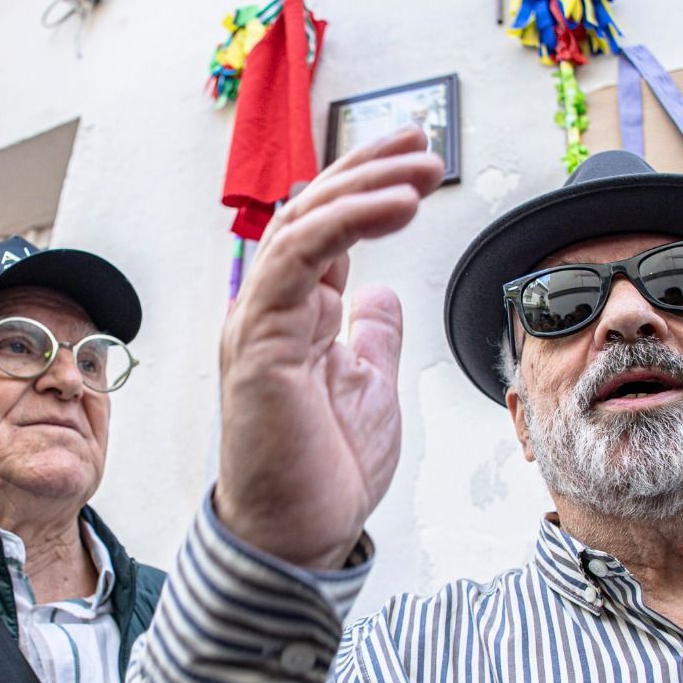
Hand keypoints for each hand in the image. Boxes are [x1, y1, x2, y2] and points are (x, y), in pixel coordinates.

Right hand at [213, 126, 444, 569]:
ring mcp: (258, 323)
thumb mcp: (371, 387)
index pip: (324, 229)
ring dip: (363, 187)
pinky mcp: (258, 343)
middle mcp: (270, 309)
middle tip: (423, 143)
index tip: (416, 159)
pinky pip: (296, 260)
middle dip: (367, 169)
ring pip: (300, 224)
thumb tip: (383, 295)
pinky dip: (347, 223)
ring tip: (420, 168)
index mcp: (294, 316)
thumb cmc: (324, 474)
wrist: (294, 539)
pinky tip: (396, 206)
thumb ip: (373, 336)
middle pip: (310, 211)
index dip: (367, 186)